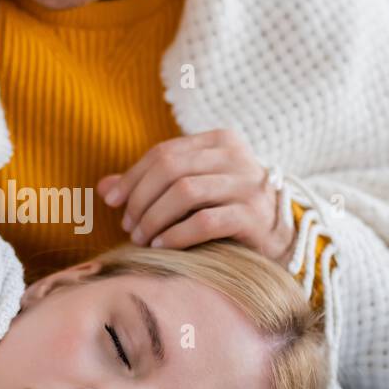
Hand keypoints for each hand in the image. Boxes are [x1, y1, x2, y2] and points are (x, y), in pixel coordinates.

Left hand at [98, 130, 295, 263]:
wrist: (285, 241)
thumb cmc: (230, 213)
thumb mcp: (193, 191)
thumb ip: (151, 184)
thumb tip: (103, 188)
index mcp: (221, 141)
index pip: (164, 152)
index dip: (133, 177)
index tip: (113, 202)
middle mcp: (237, 157)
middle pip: (170, 169)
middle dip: (141, 199)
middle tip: (128, 226)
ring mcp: (248, 185)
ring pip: (184, 192)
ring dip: (154, 218)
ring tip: (142, 239)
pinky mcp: (254, 216)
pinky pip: (204, 221)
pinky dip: (176, 235)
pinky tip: (162, 247)